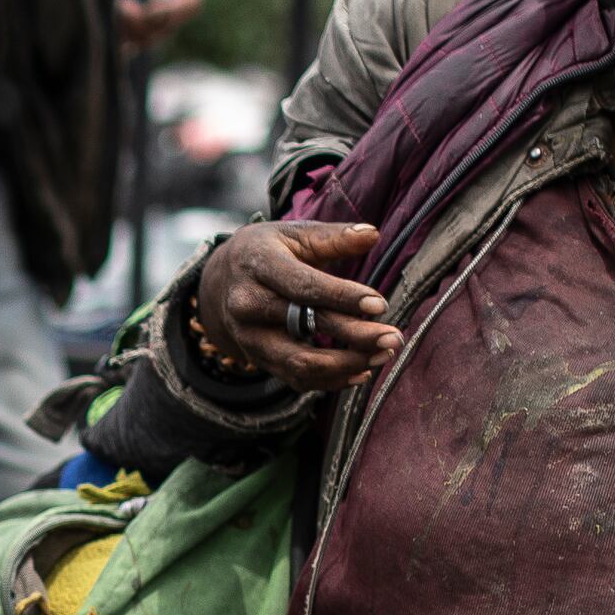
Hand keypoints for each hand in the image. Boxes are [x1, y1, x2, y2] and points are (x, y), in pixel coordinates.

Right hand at [190, 218, 402, 387]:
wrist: (221, 281)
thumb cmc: (268, 252)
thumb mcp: (294, 235)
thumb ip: (334, 237)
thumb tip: (373, 234)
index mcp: (258, 265)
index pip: (303, 286)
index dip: (343, 297)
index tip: (379, 304)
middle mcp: (247, 304)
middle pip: (306, 325)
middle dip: (354, 335)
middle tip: (393, 337)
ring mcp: (250, 336)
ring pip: (300, 363)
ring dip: (346, 365)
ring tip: (383, 356)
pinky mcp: (257, 359)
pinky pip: (296, 379)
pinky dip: (332, 380)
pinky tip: (362, 370)